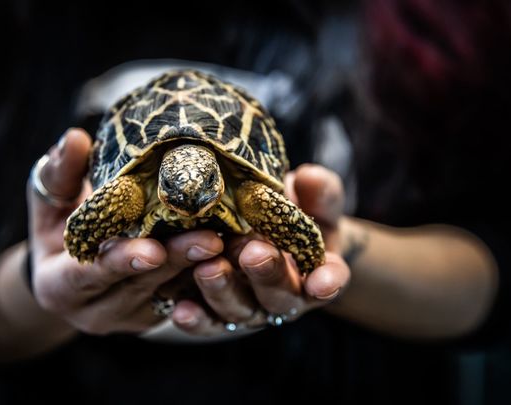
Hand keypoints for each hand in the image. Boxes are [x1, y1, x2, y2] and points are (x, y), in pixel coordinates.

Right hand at [28, 128, 222, 334]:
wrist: (68, 271)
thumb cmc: (58, 229)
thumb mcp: (49, 202)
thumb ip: (58, 175)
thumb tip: (73, 138)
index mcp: (61, 286)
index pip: (91, 275)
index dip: (121, 261)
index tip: (153, 249)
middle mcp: (97, 311)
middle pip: (141, 285)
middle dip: (177, 260)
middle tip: (212, 239)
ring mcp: (131, 317)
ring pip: (171, 293)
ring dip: (202, 269)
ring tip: (234, 242)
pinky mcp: (158, 314)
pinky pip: (187, 297)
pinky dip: (209, 275)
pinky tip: (236, 254)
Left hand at [170, 164, 349, 334]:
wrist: (262, 232)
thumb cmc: (293, 213)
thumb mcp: (311, 199)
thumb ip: (317, 191)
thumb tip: (309, 178)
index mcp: (314, 270)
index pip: (329, 278)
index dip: (328, 281)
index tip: (323, 281)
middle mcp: (283, 296)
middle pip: (279, 296)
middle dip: (266, 275)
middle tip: (253, 254)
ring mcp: (250, 307)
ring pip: (239, 309)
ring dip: (223, 292)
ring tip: (208, 270)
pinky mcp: (216, 313)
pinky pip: (207, 322)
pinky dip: (195, 319)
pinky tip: (181, 310)